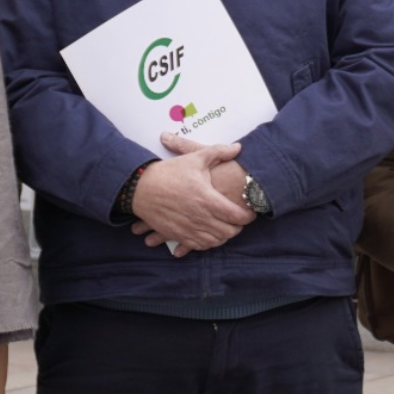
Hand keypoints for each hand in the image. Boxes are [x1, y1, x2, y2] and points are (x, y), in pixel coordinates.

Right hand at [128, 137, 254, 255]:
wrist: (140, 187)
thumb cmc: (169, 172)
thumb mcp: (195, 157)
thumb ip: (219, 152)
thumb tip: (237, 147)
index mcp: (207, 198)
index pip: (236, 215)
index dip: (248, 216)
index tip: (252, 211)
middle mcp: (199, 217)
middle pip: (229, 231)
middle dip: (238, 227)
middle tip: (240, 220)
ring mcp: (188, 228)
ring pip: (215, 241)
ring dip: (225, 236)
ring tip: (228, 226)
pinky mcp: (177, 235)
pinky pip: (199, 246)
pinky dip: (209, 243)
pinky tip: (212, 235)